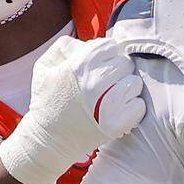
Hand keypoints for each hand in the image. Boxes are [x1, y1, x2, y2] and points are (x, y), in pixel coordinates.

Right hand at [0, 36, 145, 183]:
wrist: (47, 139)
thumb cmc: (46, 100)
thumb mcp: (44, 66)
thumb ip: (66, 46)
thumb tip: (90, 43)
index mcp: (80, 65)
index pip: (111, 45)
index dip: (106, 54)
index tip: (99, 66)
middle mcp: (95, 82)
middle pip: (126, 63)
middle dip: (117, 70)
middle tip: (105, 83)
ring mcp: (108, 104)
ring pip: (135, 83)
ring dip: (126, 88)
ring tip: (111, 96)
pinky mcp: (117, 124)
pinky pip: (139, 106)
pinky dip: (131, 108)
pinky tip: (117, 111)